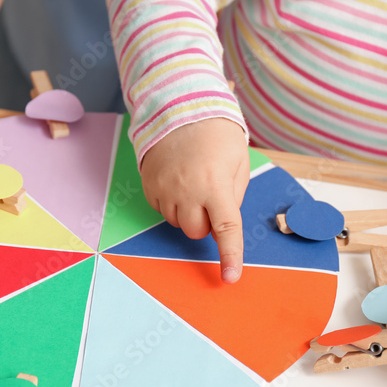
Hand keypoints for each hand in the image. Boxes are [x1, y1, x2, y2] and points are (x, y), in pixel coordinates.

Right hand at [139, 117, 248, 282]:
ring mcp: (164, 189)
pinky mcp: (149, 186)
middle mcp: (187, 190)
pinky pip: (162, 209)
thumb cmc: (216, 136)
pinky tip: (177, 179)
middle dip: (206, 222)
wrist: (179, 108)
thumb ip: (234, 197)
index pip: (226, 228)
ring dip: (188, 211)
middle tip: (211, 195)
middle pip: (196, 231)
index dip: (230, 255)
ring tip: (192, 181)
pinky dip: (172, 202)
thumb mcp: (238, 163)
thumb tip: (222, 228)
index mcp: (216, 184)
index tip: (230, 278)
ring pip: (178, 222)